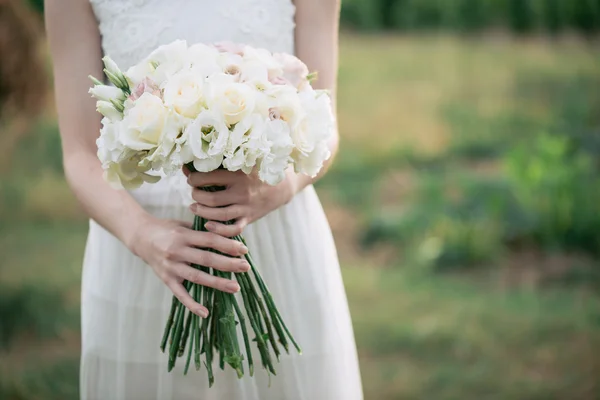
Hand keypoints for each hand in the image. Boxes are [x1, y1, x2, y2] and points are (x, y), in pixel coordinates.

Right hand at [129, 214, 250, 316]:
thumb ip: (202, 230)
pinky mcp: (166, 279)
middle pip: (206, 259)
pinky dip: (192, 305)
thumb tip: (228, 235)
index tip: (244, 249)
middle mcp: (176, 251)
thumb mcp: (183, 224)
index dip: (227, 245)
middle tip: (246, 267)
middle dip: (228, 263)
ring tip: (235, 287)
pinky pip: (180, 295)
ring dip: (218, 283)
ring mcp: (171, 267)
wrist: (140, 236)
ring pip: (197, 277)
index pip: (210, 240)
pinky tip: (205, 313)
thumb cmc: (167, 229)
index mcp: (183, 235)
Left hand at [185, 168, 297, 236]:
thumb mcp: (242, 163)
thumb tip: (189, 166)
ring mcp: (246, 207)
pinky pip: (233, 229)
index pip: (208, 178)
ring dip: (202, 212)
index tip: (191, 179)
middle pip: (211, 198)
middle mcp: (242, 192)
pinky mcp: (250, 218)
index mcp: (239, 174)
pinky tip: (208, 224)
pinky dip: (219, 230)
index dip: (194, 179)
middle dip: (196, 196)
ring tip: (194, 207)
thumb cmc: (257, 171)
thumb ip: (218, 163)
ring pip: (219, 215)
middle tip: (194, 193)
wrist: (282, 185)